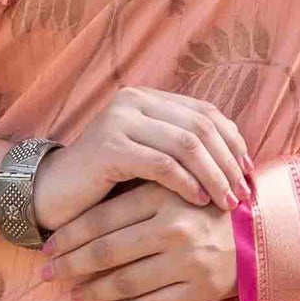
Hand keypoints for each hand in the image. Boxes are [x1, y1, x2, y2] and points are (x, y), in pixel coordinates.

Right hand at [31, 88, 251, 233]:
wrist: (49, 194)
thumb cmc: (103, 184)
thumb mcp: (147, 160)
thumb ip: (180, 151)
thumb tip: (236, 164)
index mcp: (148, 98)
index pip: (206, 112)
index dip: (233, 142)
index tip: (250, 173)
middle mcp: (134, 100)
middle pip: (201, 126)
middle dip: (228, 161)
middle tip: (244, 192)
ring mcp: (120, 121)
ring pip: (186, 144)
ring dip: (213, 175)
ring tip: (227, 202)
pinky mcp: (109, 147)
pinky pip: (161, 164)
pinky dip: (186, 183)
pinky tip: (199, 201)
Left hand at [44, 182, 237, 300]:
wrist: (268, 230)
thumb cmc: (212, 205)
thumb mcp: (176, 185)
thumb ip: (138, 189)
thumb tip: (83, 212)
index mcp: (163, 196)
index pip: (102, 218)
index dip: (69, 236)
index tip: (47, 246)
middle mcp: (174, 228)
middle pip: (107, 251)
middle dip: (70, 264)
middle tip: (46, 273)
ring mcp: (188, 262)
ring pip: (125, 282)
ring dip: (93, 291)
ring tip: (73, 295)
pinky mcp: (202, 290)